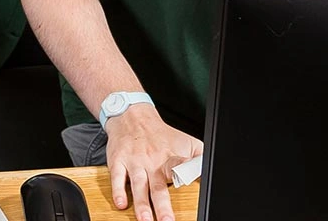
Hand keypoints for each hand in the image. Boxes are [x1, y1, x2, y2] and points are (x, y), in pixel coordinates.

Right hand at [103, 105, 201, 220]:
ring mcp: (135, 161)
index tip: (186, 182)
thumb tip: (210, 172)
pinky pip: (117, 177)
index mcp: (171, 157)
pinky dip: (118, 190)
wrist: (133, 116)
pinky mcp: (118, 161)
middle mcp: (152, 161)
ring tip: (145, 218)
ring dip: (141, 203)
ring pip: (138, 185)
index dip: (185, 175)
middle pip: (158, 186)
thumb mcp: (186, 143)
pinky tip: (121, 203)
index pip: (179, 168)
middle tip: (167, 220)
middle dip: (162, 205)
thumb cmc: (161, 135)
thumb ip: (200, 158)